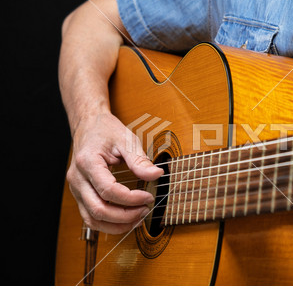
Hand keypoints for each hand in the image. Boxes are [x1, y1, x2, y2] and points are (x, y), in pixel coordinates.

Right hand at [67, 112, 163, 233]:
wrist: (88, 126)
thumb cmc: (106, 131)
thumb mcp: (126, 139)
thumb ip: (139, 160)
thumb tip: (156, 175)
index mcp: (88, 162)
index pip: (108, 190)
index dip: (131, 198)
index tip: (148, 197)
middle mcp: (77, 178)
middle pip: (98, 209)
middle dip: (125, 215)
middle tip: (145, 210)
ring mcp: (76, 189)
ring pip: (92, 219)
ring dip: (116, 225)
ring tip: (137, 218)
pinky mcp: (80, 194)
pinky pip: (90, 217)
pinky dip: (108, 224)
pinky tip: (125, 220)